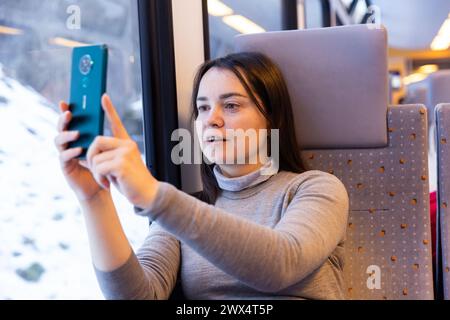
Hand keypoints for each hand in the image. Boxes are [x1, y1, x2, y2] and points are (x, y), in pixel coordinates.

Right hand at [54, 101, 106, 201]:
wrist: (102, 185)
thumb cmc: (103, 163)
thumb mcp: (104, 143)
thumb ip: (101, 128)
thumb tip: (105, 107)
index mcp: (78, 136)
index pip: (70, 121)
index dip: (65, 110)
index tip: (66, 101)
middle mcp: (69, 143)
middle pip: (61, 128)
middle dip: (63, 120)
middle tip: (69, 114)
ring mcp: (65, 154)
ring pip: (58, 141)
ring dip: (67, 135)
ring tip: (77, 133)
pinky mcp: (66, 166)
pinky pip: (64, 157)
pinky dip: (71, 152)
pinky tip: (79, 149)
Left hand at [86, 94, 158, 208]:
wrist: (148, 194)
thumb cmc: (131, 182)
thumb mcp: (118, 166)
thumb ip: (108, 157)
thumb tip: (88, 154)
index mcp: (127, 144)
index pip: (117, 123)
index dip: (109, 109)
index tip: (103, 96)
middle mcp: (127, 145)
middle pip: (96, 142)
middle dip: (91, 157)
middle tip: (97, 171)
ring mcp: (125, 153)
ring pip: (95, 157)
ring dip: (96, 172)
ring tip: (106, 180)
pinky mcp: (121, 164)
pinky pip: (98, 167)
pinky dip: (99, 178)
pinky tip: (108, 183)